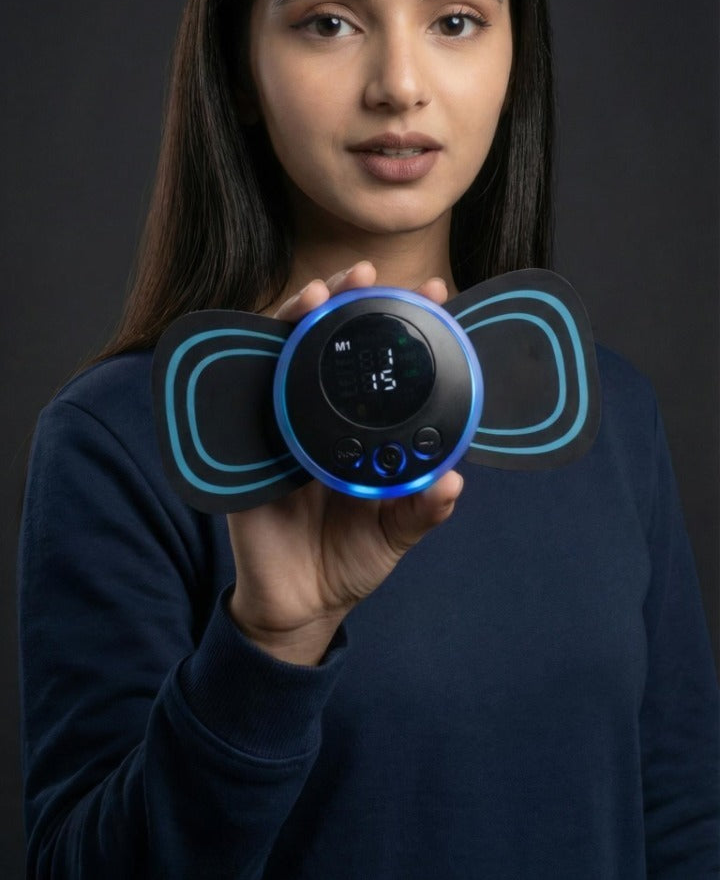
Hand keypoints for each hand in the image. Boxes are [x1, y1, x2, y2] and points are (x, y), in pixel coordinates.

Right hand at [226, 262, 463, 663]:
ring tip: (320, 292)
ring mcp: (282, 424)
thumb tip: (452, 482)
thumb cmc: (347, 559)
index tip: (432, 292)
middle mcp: (321, 416)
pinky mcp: (249, 445)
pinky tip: (277, 337)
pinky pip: (251, 396)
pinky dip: (261, 362)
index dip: (403, 325)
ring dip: (300, 316)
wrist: (297, 603)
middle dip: (348, 301)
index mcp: (360, 429)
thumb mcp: (395, 534)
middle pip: (331, 343)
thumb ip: (422, 510)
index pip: (382, 364)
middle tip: (368, 276)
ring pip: (288, 354)